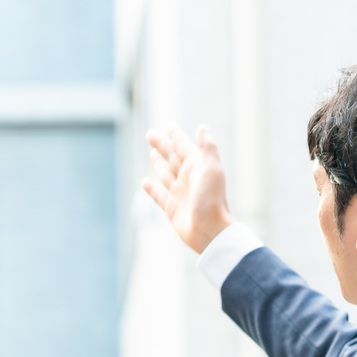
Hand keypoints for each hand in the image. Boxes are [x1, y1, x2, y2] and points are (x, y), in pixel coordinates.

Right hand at [140, 126, 234, 254]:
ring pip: (165, 173)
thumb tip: (202, 127)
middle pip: (171, 157)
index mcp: (196, 167)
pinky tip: (144, 182)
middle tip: (150, 133)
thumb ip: (207, 148)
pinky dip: (151, 188)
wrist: (210, 230)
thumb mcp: (212, 169)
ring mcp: (179, 193)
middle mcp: (187, 178)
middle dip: (161, 145)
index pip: (183, 146)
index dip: (176, 136)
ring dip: (158, 163)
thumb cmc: (212, 199)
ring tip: (152, 153)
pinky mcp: (172, 208)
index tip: (168, 125)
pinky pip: (159, 195)